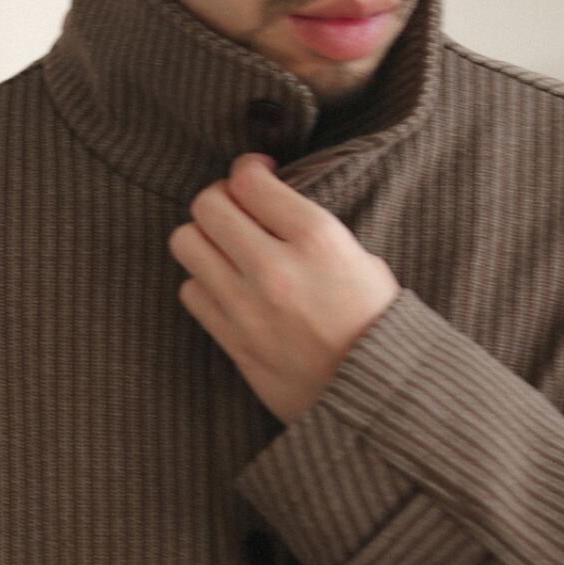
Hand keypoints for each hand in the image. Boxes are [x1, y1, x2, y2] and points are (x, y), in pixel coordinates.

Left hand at [168, 152, 400, 425]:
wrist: (374, 395)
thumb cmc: (376, 325)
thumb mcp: (362, 259)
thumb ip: (311, 229)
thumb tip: (270, 205)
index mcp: (316, 238)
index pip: (248, 179)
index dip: (249, 169)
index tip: (258, 176)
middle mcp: (273, 267)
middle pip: (206, 205)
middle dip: (221, 198)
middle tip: (238, 210)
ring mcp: (246, 306)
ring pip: (186, 243)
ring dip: (203, 239)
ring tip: (227, 249)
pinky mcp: (231, 340)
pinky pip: (190, 292)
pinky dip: (202, 283)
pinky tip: (227, 287)